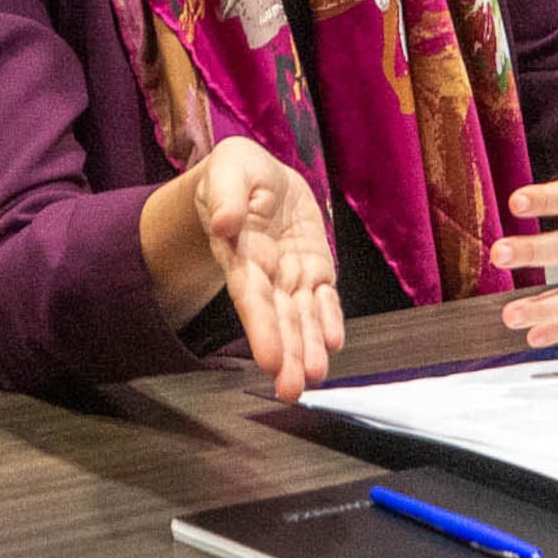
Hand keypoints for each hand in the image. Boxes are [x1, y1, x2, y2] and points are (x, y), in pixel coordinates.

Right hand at [149, 137, 344, 398]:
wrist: (260, 175)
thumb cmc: (237, 172)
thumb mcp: (230, 167)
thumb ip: (227, 194)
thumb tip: (224, 222)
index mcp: (239, 252)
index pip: (251, 296)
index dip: (260, 328)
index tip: (267, 361)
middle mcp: (265, 272)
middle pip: (276, 317)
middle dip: (285, 353)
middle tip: (290, 390)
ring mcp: (291, 273)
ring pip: (301, 316)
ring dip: (307, 347)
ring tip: (312, 378)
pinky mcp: (314, 267)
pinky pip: (324, 298)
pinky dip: (329, 319)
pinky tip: (332, 343)